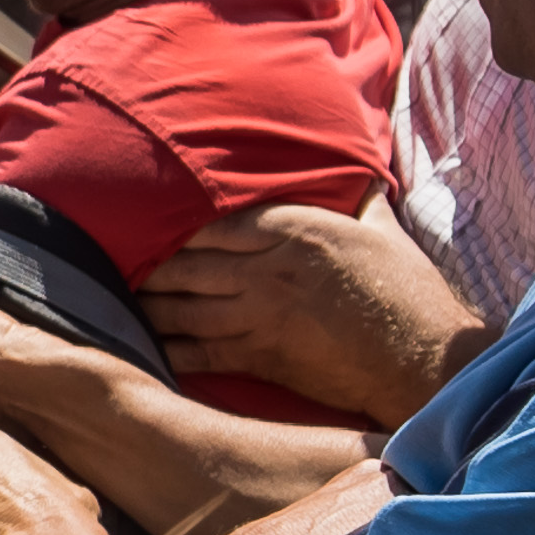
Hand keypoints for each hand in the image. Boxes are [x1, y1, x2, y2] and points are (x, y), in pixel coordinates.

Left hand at [134, 203, 481, 428]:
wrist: (422, 355)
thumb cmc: (408, 292)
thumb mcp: (381, 231)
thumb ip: (359, 202)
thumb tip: (360, 176)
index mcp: (293, 230)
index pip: (213, 225)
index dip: (173, 230)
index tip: (146, 231)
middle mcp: (266, 270)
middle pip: (187, 265)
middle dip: (149, 269)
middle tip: (112, 270)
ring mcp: (258, 315)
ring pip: (182, 309)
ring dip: (146, 309)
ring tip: (118, 307)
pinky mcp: (260, 358)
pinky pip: (199, 353)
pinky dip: (167, 351)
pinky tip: (142, 351)